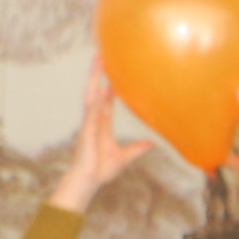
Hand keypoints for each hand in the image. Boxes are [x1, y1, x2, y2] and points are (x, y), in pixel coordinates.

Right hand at [48, 60, 152, 213]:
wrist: (89, 181)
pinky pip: (91, 111)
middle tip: (101, 58)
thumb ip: (137, 149)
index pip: (106, 103)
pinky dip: (95, 100)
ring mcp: (89, 124)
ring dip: (94, 79)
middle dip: (98, 76)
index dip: (110, 90)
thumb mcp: (125, 157)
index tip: (114, 77)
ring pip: (91, 96)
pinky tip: (99, 88)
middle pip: (96, 93)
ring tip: (97, 63)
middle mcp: (94, 121)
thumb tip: (152, 144)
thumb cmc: (102, 170)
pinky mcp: (87, 131)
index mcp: (102, 126)